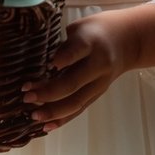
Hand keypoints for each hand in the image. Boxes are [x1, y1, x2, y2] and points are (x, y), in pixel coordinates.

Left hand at [21, 9, 137, 131]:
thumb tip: (39, 67)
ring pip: (77, 101)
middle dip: (48, 92)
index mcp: (91, 42)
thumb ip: (64, 45)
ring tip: (33, 115)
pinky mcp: (98, 93)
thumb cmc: (95, 30)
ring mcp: (100, 82)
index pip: (76, 51)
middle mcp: (98, 64)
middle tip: (26, 96)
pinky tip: (46, 126)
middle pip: (74, 82)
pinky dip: (63, 119)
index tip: (47, 65)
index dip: (62, 59)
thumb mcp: (79, 27)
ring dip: (53, 111)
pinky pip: (80, 108)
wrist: (127, 40)